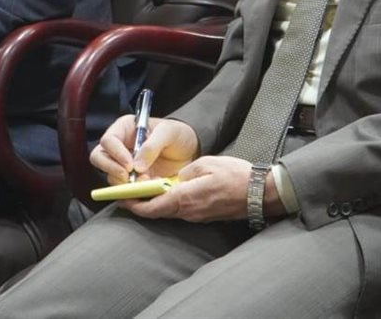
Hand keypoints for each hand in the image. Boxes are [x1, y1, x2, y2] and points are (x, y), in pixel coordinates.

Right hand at [90, 115, 197, 182]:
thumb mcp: (168, 132)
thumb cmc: (177, 134)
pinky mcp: (132, 180)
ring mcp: (124, 165)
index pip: (108, 140)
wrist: (190, 151)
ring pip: (110, 176)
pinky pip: (124, 189)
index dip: (115, 153)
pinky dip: (133, 191)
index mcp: (124, 129)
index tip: (130, 164)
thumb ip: (152, 145)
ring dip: (125, 183)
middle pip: (99, 158)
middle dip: (111, 170)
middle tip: (128, 177)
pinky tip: (148, 187)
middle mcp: (120, 147)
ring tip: (145, 181)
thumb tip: (137, 166)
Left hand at [126, 155, 253, 221]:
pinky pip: (181, 211)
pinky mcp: (205, 216)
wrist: (260, 193)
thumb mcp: (207, 163)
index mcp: (185, 198)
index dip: (133, 205)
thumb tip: (175, 178)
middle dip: (141, 203)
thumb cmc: (235, 175)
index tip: (120, 199)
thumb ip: (185, 172)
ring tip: (145, 190)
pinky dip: (170, 203)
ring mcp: (197, 216)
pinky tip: (168, 192)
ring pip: (169, 211)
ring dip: (155, 202)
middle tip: (128, 192)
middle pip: (158, 211)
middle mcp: (188, 212)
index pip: (151, 207)